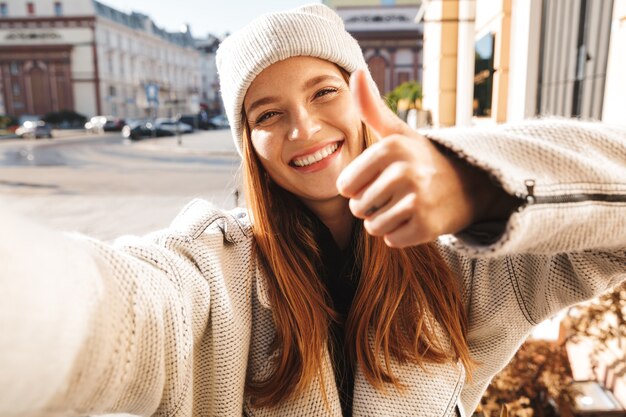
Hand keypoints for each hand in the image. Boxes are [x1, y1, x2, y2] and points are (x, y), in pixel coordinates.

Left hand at [336, 69, 509, 247]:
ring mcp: (418, 201)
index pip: (346, 186)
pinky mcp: (427, 228)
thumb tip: (356, 71)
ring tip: (406, 205)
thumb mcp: (397, 132)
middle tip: (397, 193)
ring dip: (384, 221)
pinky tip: (417, 218)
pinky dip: (400, 234)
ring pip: (373, 226)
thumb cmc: (421, 158)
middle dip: (372, 205)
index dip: (358, 187)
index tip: (380, 177)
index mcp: (390, 147)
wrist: (468, 185)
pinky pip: (391, 240)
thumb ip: (371, 108)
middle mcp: (404, 172)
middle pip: (358, 208)